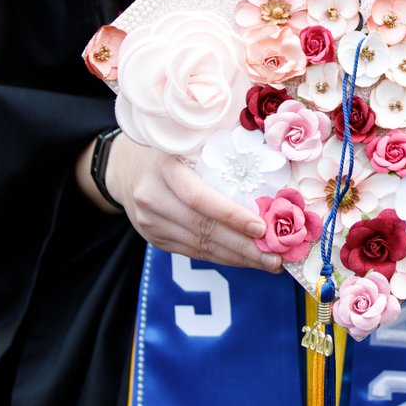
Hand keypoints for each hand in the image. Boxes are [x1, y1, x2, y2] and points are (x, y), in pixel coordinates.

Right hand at [105, 136, 281, 272]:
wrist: (128, 169)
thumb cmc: (175, 152)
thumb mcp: (192, 142)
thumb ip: (224, 152)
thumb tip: (273, 169)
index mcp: (165, 166)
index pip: (198, 197)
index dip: (230, 215)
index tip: (262, 227)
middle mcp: (152, 196)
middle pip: (202, 227)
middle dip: (243, 245)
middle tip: (276, 256)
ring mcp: (150, 222)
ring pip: (199, 245)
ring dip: (238, 257)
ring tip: (269, 263)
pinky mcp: (155, 239)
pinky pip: (194, 252)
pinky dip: (223, 258)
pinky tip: (246, 260)